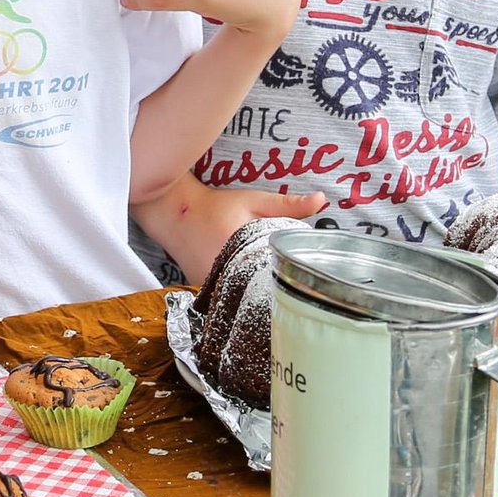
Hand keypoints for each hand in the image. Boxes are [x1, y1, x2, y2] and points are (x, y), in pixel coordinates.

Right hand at [132, 174, 327, 282]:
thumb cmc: (217, 206)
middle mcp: (224, 273)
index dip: (291, 278)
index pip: (275, 276)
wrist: (175, 213)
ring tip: (272, 285)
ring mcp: (211, 284)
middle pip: (260, 290)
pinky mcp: (204, 289)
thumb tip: (322, 200)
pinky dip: (240, 291)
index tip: (304, 279)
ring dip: (257, 291)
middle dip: (276, 288)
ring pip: (243, 295)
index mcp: (242, 251)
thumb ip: (288, 204)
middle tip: (292, 284)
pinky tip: (248, 283)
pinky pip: (229, 296)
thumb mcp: (254, 201)